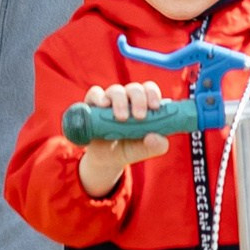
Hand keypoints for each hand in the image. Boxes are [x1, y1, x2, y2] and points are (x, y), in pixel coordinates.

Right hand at [78, 78, 168, 194]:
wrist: (106, 160)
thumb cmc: (129, 148)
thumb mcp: (145, 150)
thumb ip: (156, 145)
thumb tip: (155, 137)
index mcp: (143, 104)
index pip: (149, 90)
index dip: (152, 94)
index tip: (154, 107)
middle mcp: (127, 99)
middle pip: (134, 88)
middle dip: (139, 99)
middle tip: (140, 116)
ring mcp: (109, 100)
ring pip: (115, 90)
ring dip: (120, 101)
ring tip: (121, 118)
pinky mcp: (92, 105)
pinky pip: (95, 93)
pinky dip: (99, 97)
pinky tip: (103, 105)